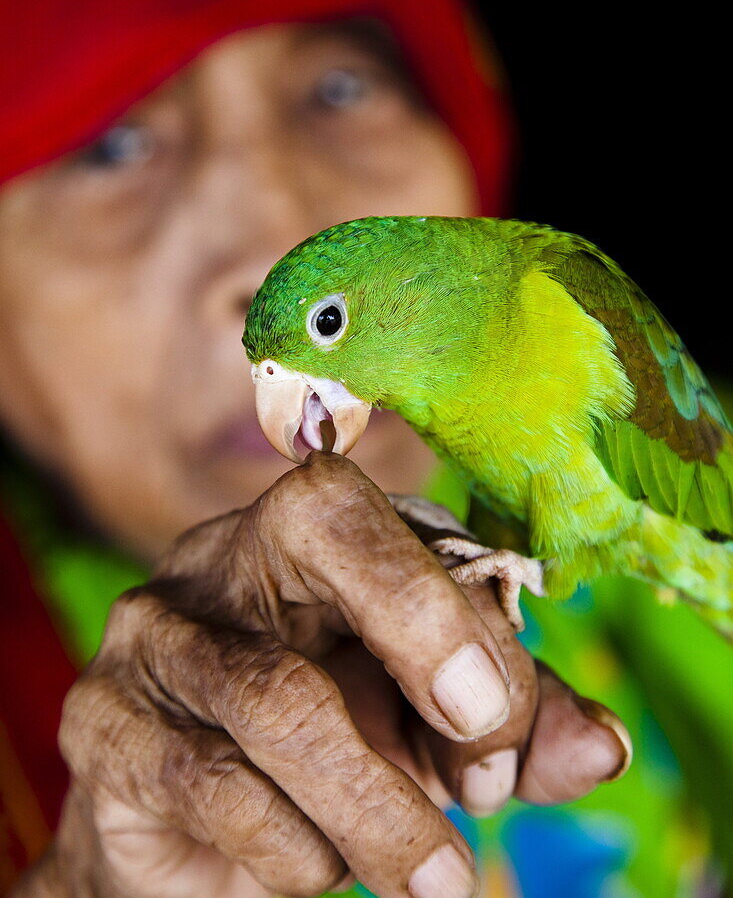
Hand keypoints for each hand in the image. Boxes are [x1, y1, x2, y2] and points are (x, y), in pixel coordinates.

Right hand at [17, 454, 629, 897]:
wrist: (192, 834)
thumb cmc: (332, 748)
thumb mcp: (433, 728)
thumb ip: (516, 726)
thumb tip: (602, 748)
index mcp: (309, 533)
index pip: (369, 507)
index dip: (437, 601)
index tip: (491, 723)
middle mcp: (222, 556)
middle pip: (312, 527)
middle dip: (415, 639)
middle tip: (479, 788)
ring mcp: (154, 635)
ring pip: (276, 697)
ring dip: (375, 808)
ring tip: (432, 872)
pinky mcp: (105, 725)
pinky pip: (215, 785)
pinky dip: (296, 850)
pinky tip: (314, 863)